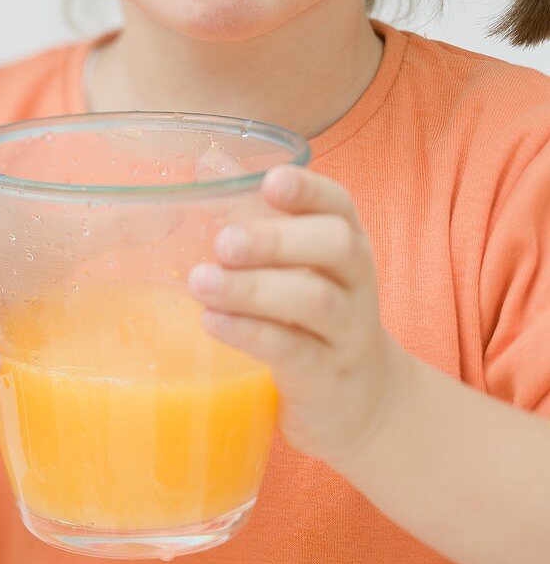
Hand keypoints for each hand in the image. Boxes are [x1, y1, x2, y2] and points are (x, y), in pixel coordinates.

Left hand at [187, 164, 411, 466]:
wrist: (362, 403)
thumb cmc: (312, 317)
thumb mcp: (294, 263)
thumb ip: (252, 213)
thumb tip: (207, 160)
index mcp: (346, 242)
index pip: (339, 204)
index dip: (308, 189)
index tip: (271, 182)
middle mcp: (356, 281)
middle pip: (335, 246)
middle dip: (278, 239)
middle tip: (224, 243)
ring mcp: (347, 333)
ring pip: (314, 301)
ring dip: (254, 289)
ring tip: (201, 282)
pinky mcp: (327, 380)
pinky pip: (295, 353)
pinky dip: (251, 334)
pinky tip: (212, 321)